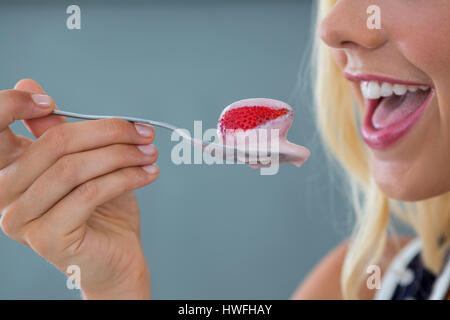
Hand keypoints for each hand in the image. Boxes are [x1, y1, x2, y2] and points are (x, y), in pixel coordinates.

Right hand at [0, 79, 158, 298]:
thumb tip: (30, 85)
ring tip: (149, 152)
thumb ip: (58, 131)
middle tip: (142, 131)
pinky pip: (89, 193)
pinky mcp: (47, 238)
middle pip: (54, 143)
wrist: (115, 258)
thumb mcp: (82, 162)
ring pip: (74, 168)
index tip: (50, 101)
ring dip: (122, 155)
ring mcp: (21, 219)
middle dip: (107, 131)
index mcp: (9, 170)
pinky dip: (126, 178)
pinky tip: (148, 173)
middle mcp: (5, 194)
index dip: (13, 105)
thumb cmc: (101, 210)